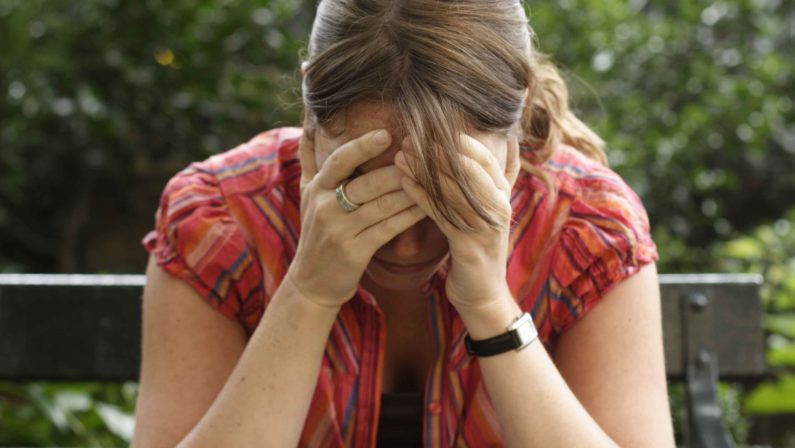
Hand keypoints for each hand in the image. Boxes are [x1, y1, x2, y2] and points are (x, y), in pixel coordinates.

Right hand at [286, 129, 426, 307]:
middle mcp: (324, 207)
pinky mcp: (355, 252)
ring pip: (382, 205)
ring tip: (433, 177)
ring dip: (410, 190)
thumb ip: (309, 156)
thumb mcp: (305, 193)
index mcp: (315, 188)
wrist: (311, 282)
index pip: (339, 161)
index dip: (362, 146)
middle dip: (397, 170)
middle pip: (366, 183)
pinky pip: (389, 228)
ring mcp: (339, 231)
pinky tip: (428, 206)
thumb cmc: (315, 231)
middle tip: (424, 155)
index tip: (387, 133)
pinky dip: (410, 215)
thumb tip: (310, 116)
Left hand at [394, 134, 519, 310]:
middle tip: (409, 138)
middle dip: (438, 152)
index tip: (432, 127)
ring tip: (400, 156)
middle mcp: (498, 208)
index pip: (485, 159)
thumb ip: (499, 178)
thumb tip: (509, 141)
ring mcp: (485, 227)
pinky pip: (441, 215)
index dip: (460, 142)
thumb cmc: (480, 247)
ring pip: (453, 191)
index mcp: (503, 196)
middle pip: (469, 171)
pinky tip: (403, 183)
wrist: (483, 295)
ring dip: (424, 171)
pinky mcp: (468, 246)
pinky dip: (421, 196)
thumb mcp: (493, 209)